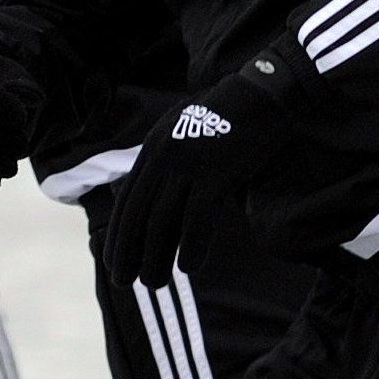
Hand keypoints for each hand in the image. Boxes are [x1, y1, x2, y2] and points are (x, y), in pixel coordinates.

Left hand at [102, 54, 299, 284]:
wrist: (264, 95)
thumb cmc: (228, 119)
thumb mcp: (183, 132)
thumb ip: (163, 162)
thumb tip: (145, 197)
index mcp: (153, 147)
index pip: (126, 200)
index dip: (118, 235)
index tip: (114, 262)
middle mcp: (163, 156)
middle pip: (137, 214)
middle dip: (126, 252)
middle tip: (123, 281)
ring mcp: (189, 165)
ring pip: (161, 222)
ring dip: (155, 257)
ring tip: (154, 283)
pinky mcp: (216, 174)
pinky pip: (196, 219)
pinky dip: (191, 247)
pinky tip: (189, 267)